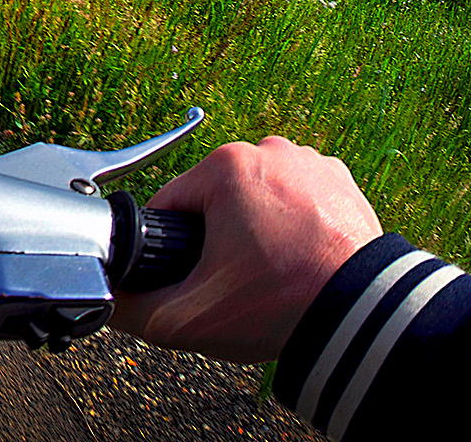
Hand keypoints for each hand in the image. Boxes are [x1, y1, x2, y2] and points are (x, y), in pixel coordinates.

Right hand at [112, 135, 381, 363]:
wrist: (364, 318)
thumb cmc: (280, 306)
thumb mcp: (189, 316)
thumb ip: (131, 306)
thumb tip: (106, 298)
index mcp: (225, 166)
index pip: (170, 203)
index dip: (172, 245)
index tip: (195, 277)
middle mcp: (267, 151)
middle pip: (214, 198)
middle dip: (217, 237)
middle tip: (237, 281)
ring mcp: (309, 163)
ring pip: (255, 197)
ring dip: (255, 228)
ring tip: (272, 273)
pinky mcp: (340, 181)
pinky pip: (296, 199)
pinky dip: (293, 225)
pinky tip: (299, 260)